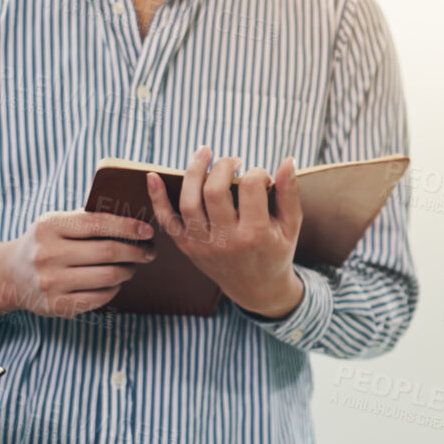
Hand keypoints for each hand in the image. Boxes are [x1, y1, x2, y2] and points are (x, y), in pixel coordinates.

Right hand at [0, 211, 155, 318]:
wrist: (10, 276)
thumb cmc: (44, 244)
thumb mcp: (54, 223)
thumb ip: (85, 219)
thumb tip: (131, 218)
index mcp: (49, 226)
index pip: (97, 223)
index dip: (128, 226)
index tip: (148, 230)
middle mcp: (48, 254)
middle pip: (107, 252)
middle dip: (135, 252)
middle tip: (148, 252)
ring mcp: (51, 281)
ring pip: (108, 277)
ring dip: (127, 271)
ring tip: (132, 267)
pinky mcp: (57, 304)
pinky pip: (100, 297)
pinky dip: (114, 289)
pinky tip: (115, 283)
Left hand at [146, 148, 304, 317]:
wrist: (257, 289)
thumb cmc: (276, 251)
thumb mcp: (291, 225)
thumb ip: (290, 193)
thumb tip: (288, 160)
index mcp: (256, 234)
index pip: (250, 187)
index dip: (257, 172)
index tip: (261, 176)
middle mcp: (227, 241)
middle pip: (214, 190)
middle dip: (223, 165)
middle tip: (233, 161)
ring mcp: (203, 245)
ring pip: (189, 201)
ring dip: (193, 171)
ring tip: (204, 154)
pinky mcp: (188, 247)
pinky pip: (167, 221)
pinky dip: (157, 198)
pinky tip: (153, 176)